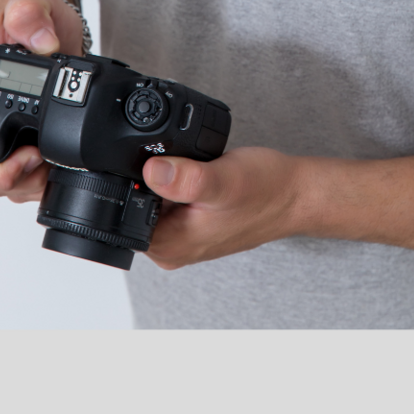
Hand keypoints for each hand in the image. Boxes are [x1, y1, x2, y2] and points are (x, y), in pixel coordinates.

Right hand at [0, 0, 85, 204]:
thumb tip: (41, 40)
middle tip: (25, 161)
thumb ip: (31, 11)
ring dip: (14, 182)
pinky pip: (10, 184)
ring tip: (43, 163)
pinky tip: (48, 171)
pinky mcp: (14, 150)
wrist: (55, 32)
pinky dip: (29, 186)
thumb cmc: (32, 18)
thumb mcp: (31, 2)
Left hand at [140, 148, 303, 269]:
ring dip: (166, 177)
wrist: (295, 194)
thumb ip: (186, 180)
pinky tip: (199, 173)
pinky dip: (178, 180)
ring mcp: (181, 234)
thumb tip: (151, 172)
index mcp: (169, 246)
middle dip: (149, 177)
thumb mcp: (223, 180)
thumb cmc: (266, 190)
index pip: (119, 212)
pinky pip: (167, 196)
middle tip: (185, 167)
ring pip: (149, 196)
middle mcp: (171, 246)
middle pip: (131, 201)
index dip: (130, 180)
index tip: (165, 169)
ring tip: (197, 172)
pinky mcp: (190, 221)